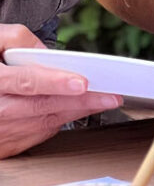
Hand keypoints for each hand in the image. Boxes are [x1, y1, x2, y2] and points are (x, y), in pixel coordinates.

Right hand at [0, 25, 121, 157]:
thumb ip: (18, 40)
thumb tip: (47, 52)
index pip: (27, 82)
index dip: (56, 83)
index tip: (83, 83)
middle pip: (42, 107)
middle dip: (81, 102)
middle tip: (111, 96)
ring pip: (43, 123)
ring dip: (75, 113)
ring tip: (103, 101)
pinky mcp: (3, 145)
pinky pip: (36, 135)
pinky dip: (57, 122)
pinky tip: (74, 111)